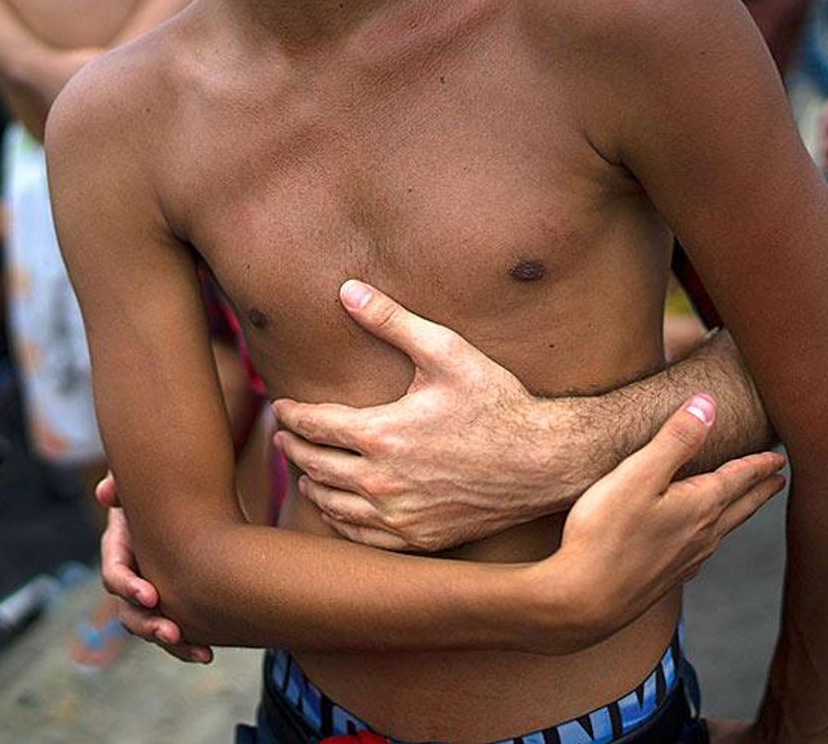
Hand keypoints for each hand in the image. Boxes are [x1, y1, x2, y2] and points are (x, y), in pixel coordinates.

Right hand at [96, 474, 212, 663]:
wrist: (192, 490)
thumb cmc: (164, 481)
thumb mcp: (142, 478)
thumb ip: (122, 482)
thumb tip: (106, 492)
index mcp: (120, 547)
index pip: (114, 574)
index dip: (128, 587)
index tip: (150, 596)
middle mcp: (133, 573)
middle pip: (130, 611)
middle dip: (149, 626)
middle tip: (173, 632)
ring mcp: (153, 588)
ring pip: (152, 626)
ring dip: (173, 642)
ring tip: (200, 653)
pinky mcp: (176, 597)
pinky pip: (176, 626)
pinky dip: (189, 642)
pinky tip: (208, 653)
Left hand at [273, 280, 572, 551]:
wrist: (544, 462)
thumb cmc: (497, 402)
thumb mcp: (447, 352)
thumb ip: (392, 320)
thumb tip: (346, 289)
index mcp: (381, 434)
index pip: (314, 425)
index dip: (291, 415)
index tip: (282, 407)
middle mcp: (382, 482)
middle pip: (315, 465)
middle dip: (293, 447)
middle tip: (284, 436)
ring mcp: (399, 516)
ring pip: (331, 504)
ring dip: (311, 484)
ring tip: (305, 470)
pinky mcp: (417, 538)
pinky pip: (360, 537)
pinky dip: (339, 520)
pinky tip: (338, 507)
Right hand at [540, 395, 785, 650]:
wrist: (584, 599)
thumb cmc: (605, 533)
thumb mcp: (639, 474)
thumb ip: (676, 438)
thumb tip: (709, 404)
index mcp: (700, 505)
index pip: (739, 478)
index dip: (759, 464)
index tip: (779, 456)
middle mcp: (701, 535)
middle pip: (740, 506)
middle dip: (760, 490)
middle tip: (777, 479)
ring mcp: (684, 560)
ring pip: (723, 531)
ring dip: (739, 513)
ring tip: (743, 505)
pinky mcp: (664, 578)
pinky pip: (701, 553)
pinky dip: (711, 540)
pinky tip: (699, 546)